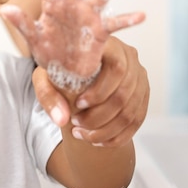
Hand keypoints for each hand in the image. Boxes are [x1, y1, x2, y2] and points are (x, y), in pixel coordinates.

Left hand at [0, 0, 144, 80]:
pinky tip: (141, 15)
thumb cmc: (49, 49)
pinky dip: (129, 19)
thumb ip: (21, 23)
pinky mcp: (102, 29)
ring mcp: (89, 14)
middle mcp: (73, 3)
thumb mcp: (33, 38)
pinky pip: (117, 23)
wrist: (67, 69)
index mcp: (53, 4)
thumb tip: (3, 9)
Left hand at [33, 36, 148, 146]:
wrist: (72, 64)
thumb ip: (48, 94)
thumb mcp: (45, 75)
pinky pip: (137, 120)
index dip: (100, 92)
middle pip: (125, 94)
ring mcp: (140, 76)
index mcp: (109, 45)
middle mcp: (130, 57)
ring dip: (107, 130)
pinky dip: (119, 136)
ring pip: (131, 111)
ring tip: (83, 135)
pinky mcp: (142, 93)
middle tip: (76, 125)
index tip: (77, 105)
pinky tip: (98, 141)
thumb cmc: (59, 66)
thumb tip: (62, 120)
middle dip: (100, 117)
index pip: (117, 69)